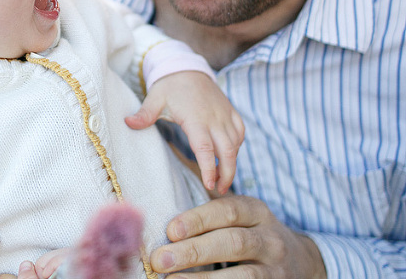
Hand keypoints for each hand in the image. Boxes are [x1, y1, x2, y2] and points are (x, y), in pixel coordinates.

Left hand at [125, 71, 243, 193]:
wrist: (187, 67)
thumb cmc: (170, 86)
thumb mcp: (155, 98)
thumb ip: (144, 114)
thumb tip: (127, 123)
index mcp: (196, 118)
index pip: (206, 149)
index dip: (209, 168)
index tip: (209, 184)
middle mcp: (214, 118)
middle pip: (228, 151)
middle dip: (227, 173)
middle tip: (219, 191)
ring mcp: (225, 115)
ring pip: (236, 143)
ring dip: (232, 162)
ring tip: (222, 179)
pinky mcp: (230, 112)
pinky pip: (240, 132)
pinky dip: (237, 146)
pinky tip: (229, 156)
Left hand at [149, 195, 326, 277]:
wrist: (301, 261)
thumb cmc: (252, 233)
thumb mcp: (240, 215)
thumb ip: (210, 208)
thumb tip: (164, 192)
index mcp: (255, 211)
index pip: (227, 211)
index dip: (198, 220)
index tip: (170, 230)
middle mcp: (269, 237)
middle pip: (232, 242)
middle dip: (193, 251)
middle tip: (160, 259)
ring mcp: (275, 267)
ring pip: (243, 274)